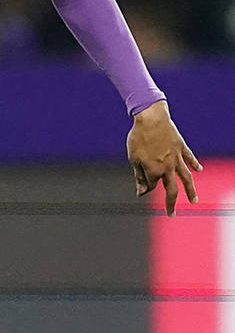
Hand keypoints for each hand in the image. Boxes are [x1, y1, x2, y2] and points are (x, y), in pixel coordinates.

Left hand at [126, 101, 201, 215]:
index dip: (146, 188)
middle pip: (172, 189)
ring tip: (194, 200)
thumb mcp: (134, 158)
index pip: (152, 186)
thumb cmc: (139, 138)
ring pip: (186, 177)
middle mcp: (168, 167)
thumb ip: (139, 177)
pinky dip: (194, 164)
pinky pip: (189, 158)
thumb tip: (141, 193)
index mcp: (154, 171)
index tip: (142, 187)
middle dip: (171, 203)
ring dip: (190, 190)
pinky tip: (199, 169)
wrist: (151, 118)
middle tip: (172, 214)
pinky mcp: (181, 147)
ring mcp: (177, 157)